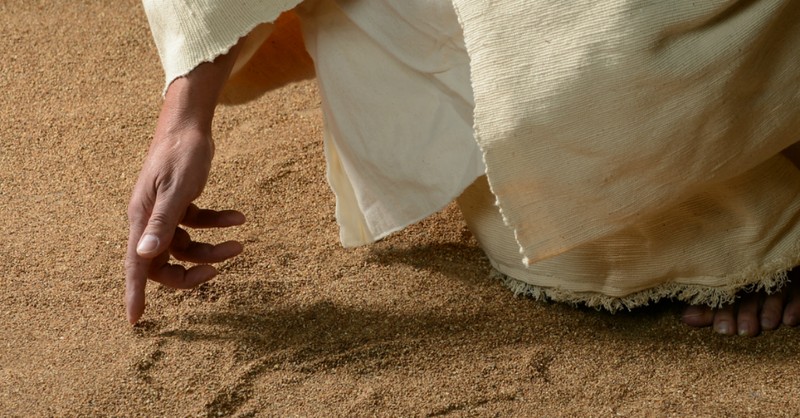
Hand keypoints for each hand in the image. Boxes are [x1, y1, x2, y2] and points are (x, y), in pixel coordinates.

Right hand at [125, 43, 243, 323]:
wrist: (189, 123)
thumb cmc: (181, 152)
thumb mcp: (176, 188)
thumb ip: (163, 223)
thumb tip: (144, 256)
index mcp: (141, 218)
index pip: (135, 265)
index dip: (134, 293)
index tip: (134, 320)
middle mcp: (149, 218)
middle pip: (163, 262)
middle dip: (190, 271)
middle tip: (217, 270)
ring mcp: (165, 211)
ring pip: (185, 245)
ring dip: (212, 247)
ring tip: (241, 244)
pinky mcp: (180, 202)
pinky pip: (197, 224)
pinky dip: (217, 224)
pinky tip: (239, 218)